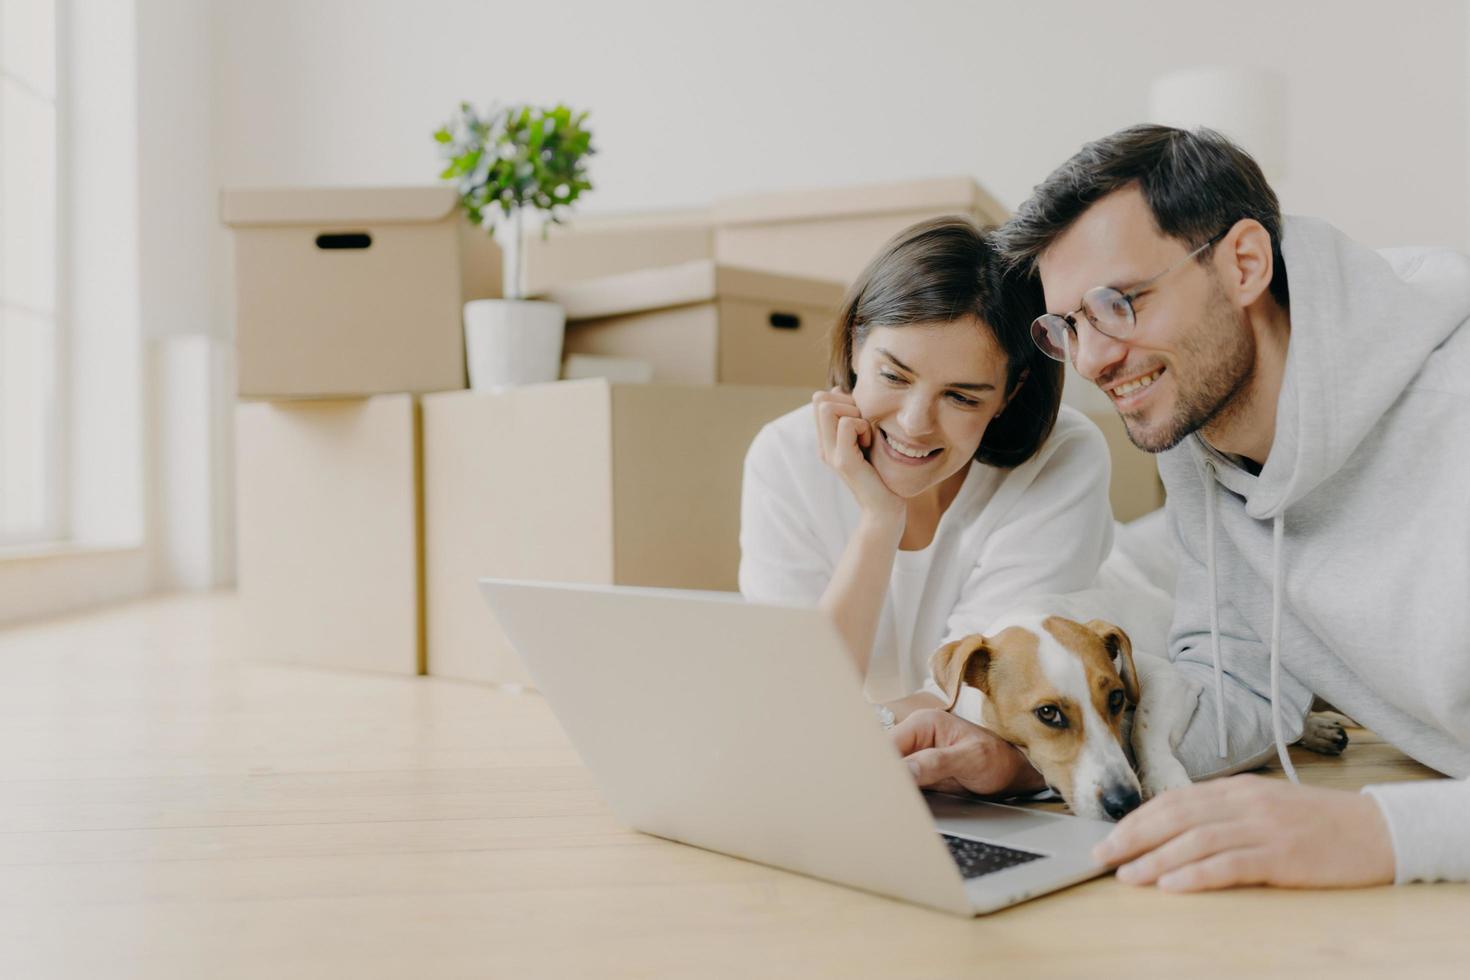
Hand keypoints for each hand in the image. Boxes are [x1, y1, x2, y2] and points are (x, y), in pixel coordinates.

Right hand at [812, 388, 903, 522]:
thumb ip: (853, 417)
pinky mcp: (843, 461)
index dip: (842, 399)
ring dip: (855, 414)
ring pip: (827, 407)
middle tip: (865, 427)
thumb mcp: (866, 438)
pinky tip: (870, 444)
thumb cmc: (883, 473)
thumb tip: (839, 390)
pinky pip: (847, 423)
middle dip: (847, 403)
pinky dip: (862, 427)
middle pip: (820, 399)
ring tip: (866, 437)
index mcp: (827, 440)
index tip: (861, 419)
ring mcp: (830, 453)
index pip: (820, 399)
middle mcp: (824, 446)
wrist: (886, 509)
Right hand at [891, 708, 1044, 796]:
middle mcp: (915, 736)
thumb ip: (936, 763)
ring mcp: (915, 754)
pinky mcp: (918, 771)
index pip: (889, 743)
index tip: (880, 785)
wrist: (1012, 772)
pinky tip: (896, 802)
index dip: (882, 765)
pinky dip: (897, 792)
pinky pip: (900, 781)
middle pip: (884, 757)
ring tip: (885, 802)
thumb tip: (906, 771)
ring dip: (887, 786)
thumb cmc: (997, 758)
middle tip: (879, 798)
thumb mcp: (970, 759)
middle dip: (880, 776)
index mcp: (924, 723)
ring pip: (889, 771)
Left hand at [1094, 774, 1394, 890]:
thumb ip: (1224, 812)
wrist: (1378, 831)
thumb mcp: (1265, 806)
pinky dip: (1196, 874)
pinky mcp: (1282, 857)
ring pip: (1196, 840)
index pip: (1174, 799)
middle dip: (1134, 836)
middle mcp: (1245, 803)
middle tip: (1103, 855)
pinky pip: (1230, 864)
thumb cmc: (1318, 824)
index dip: (1138, 818)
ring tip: (1128, 876)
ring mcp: (1263, 828)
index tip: (1109, 835)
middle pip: (1176, 816)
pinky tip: (1172, 885)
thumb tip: (1175, 828)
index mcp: (1237, 789)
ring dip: (1155, 858)